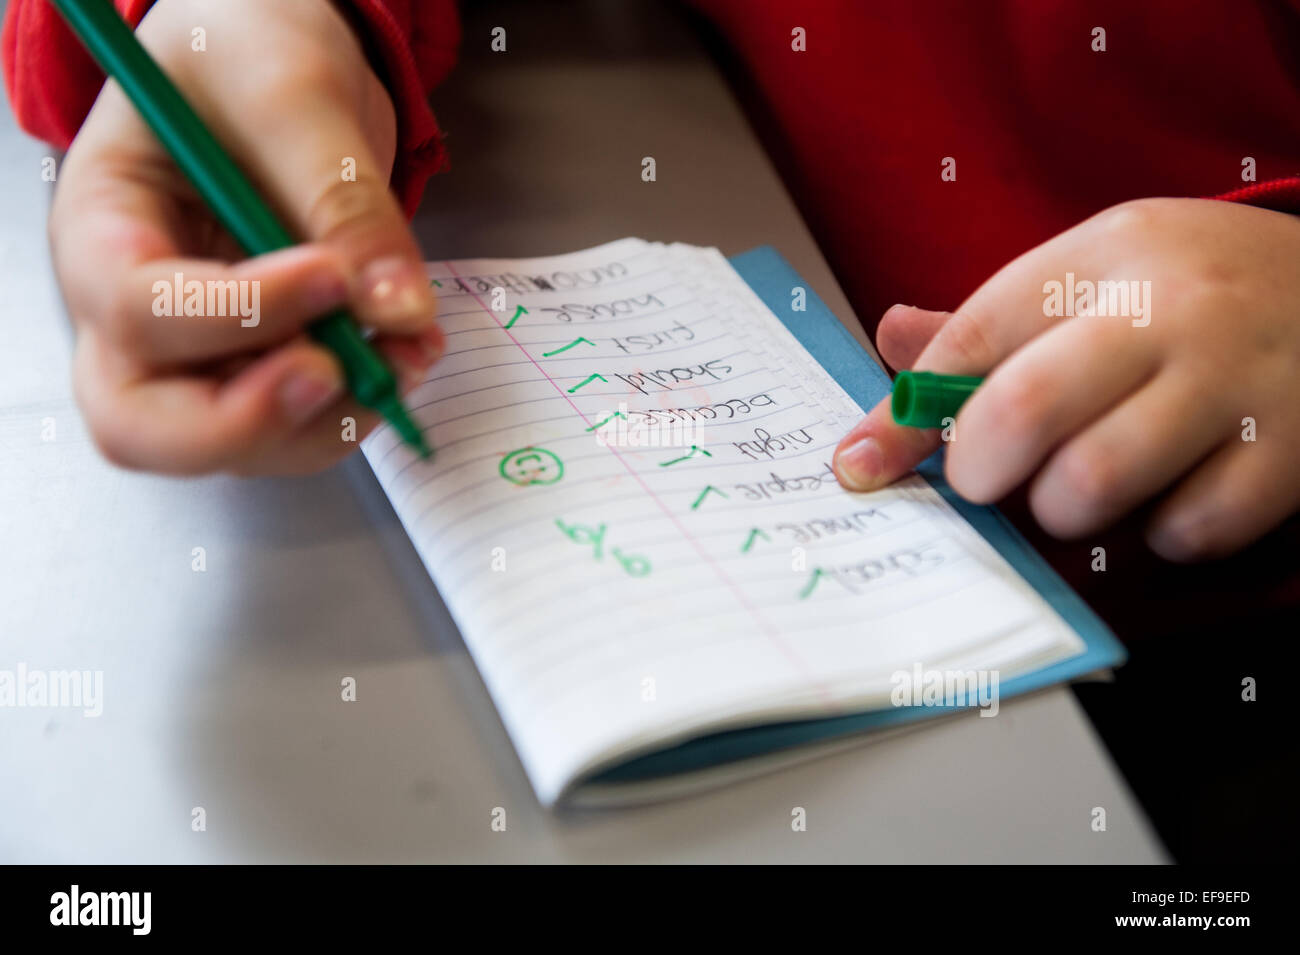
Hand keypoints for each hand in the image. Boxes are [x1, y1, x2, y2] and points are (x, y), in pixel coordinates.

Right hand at [50, 0, 442, 474]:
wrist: (280, 60)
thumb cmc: (250, 51)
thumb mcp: (295, 96)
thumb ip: (342, 200)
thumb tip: (398, 312)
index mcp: (102, 226)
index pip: (138, 308)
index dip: (235, 313)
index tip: (330, 280)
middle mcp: (134, 309)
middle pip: (144, 423)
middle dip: (247, 422)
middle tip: (336, 374)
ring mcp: (200, 348)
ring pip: (233, 443)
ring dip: (327, 418)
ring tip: (407, 349)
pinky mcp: (265, 361)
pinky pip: (299, 422)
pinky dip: (359, 405)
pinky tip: (409, 348)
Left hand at [832, 197, 1299, 560]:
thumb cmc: (1196, 290)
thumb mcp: (1098, 271)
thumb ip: (993, 320)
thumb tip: (887, 339)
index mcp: (1103, 256)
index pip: (970, 338)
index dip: (899, 418)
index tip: (860, 467)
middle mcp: (1169, 309)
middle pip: (1023, 409)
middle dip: (978, 469)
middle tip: (986, 481)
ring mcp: (1237, 379)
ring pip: (1095, 480)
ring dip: (1063, 508)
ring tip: (1081, 487)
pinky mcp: (1291, 451)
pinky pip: (1185, 528)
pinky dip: (1158, 534)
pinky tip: (1168, 498)